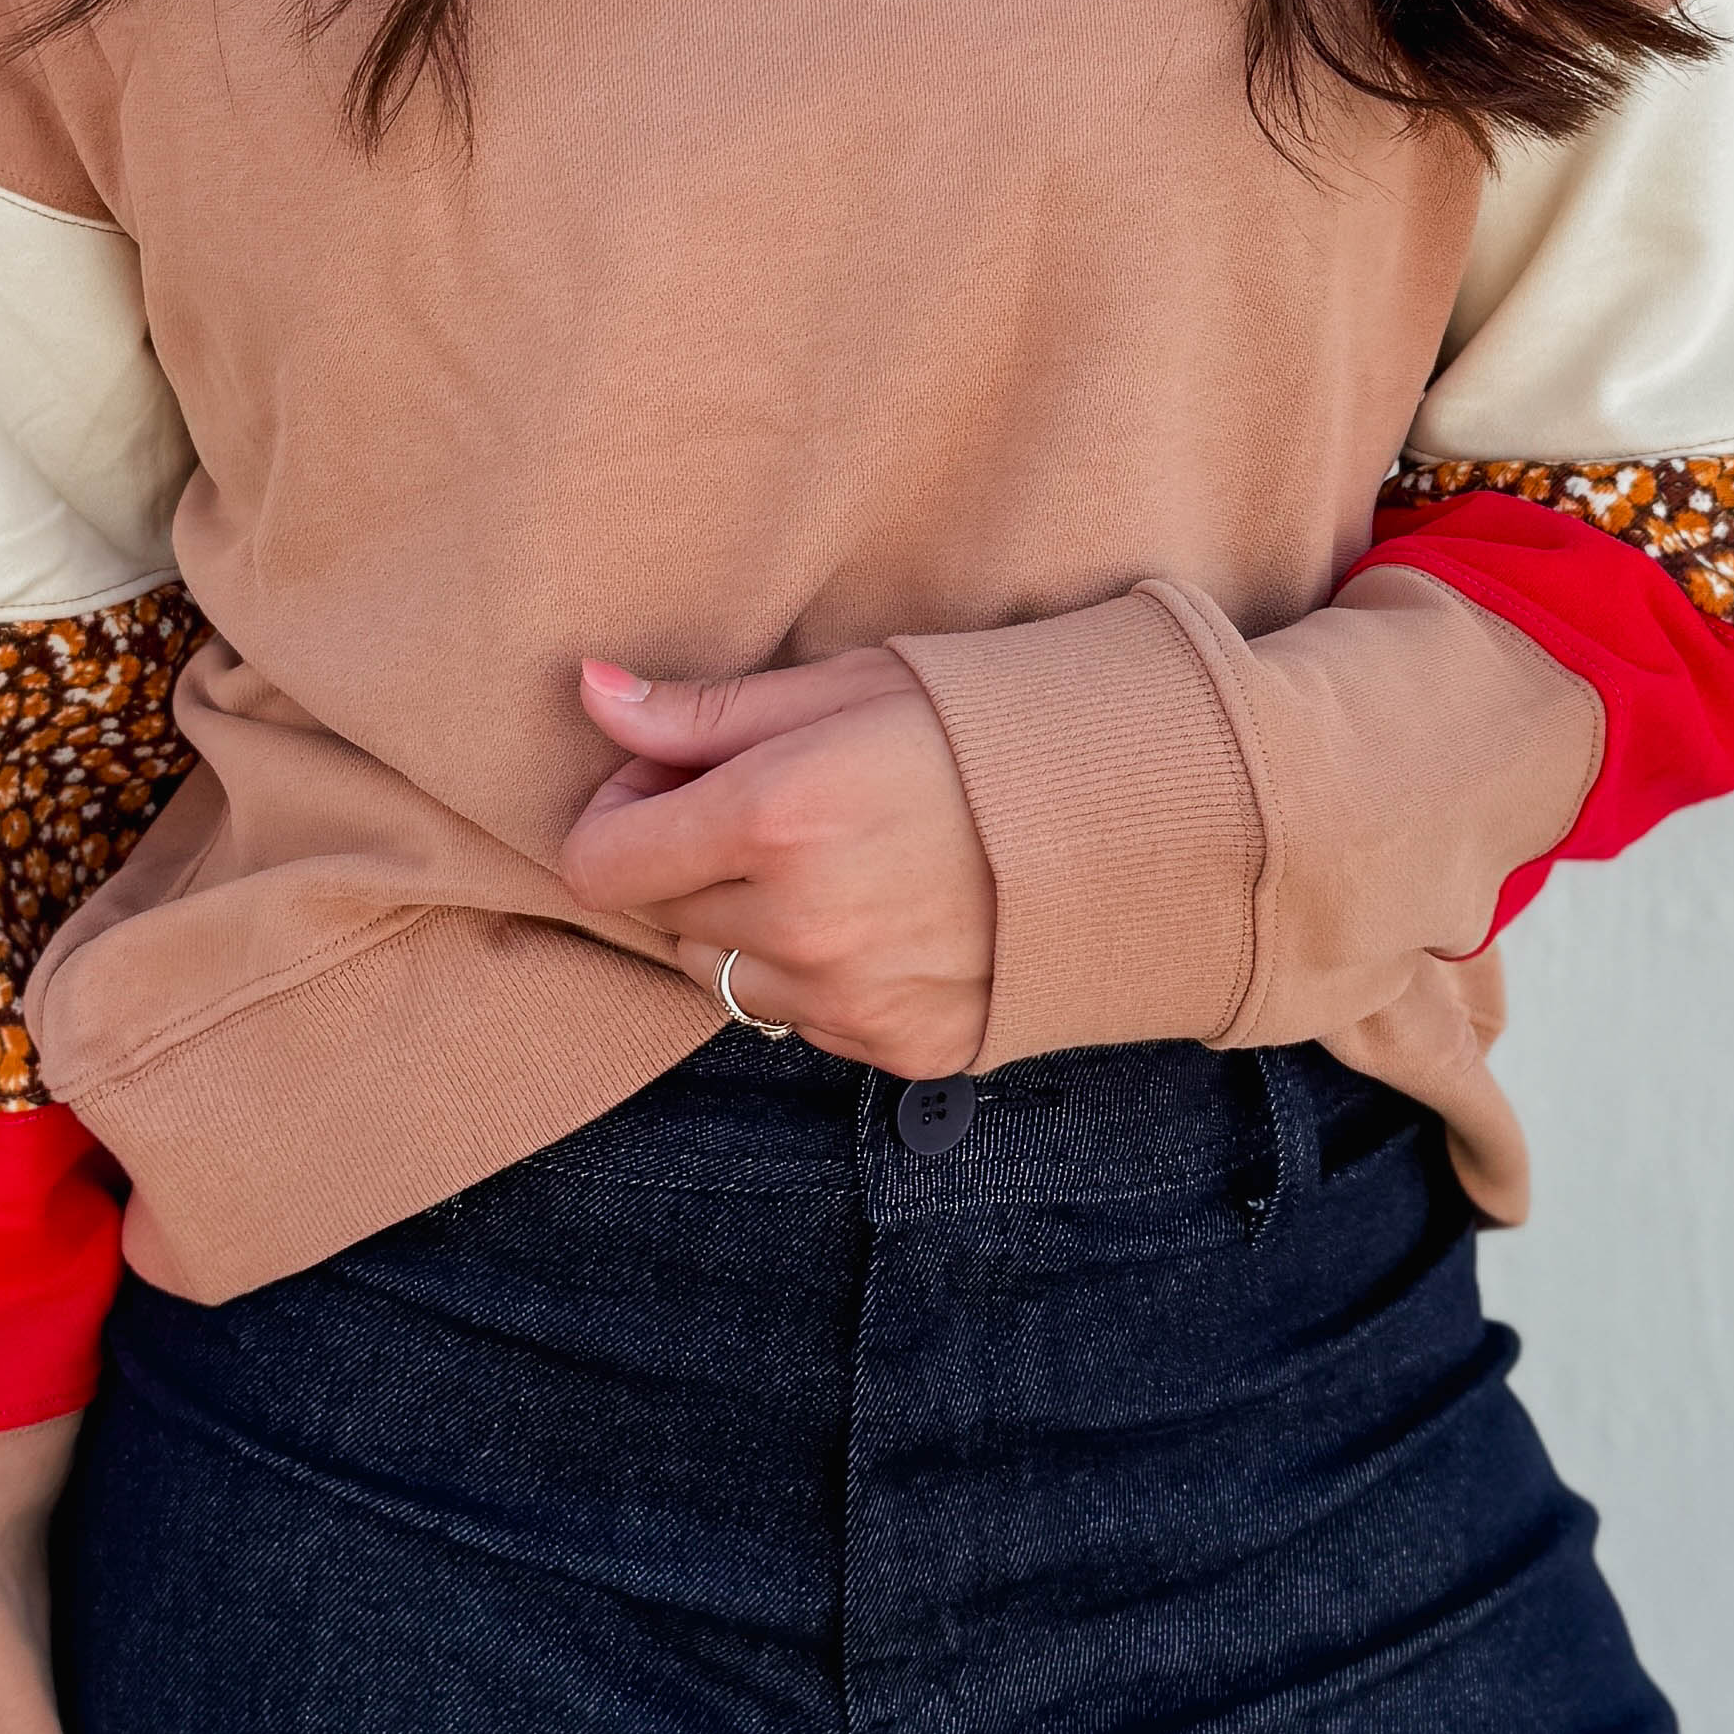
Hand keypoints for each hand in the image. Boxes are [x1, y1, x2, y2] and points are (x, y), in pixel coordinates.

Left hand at [562, 643, 995, 1075]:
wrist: (1143, 809)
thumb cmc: (988, 724)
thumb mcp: (846, 686)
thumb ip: (706, 711)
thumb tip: (590, 692)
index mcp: (777, 816)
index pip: (604, 863)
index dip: (618, 813)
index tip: (666, 780)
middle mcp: (804, 923)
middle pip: (663, 916)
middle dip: (689, 862)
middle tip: (768, 811)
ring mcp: (854, 998)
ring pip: (726, 979)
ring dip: (748, 928)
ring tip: (834, 865)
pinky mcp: (904, 1047)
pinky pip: (806, 1021)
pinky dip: (820, 975)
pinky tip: (885, 918)